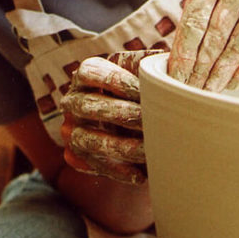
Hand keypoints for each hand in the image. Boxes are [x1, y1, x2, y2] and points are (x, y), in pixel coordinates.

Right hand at [60, 50, 164, 184]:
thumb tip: (168, 63)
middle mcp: (72, 100)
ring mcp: (71, 129)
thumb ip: (152, 64)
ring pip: (88, 139)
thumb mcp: (146, 70)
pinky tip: (141, 175)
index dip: (115, 81)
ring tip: (148, 150)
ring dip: (120, 146)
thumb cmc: (143, 87)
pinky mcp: (75, 154)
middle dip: (120, 114)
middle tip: (148, 120)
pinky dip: (117, 170)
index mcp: (85, 74)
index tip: (144, 90)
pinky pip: (91, 164)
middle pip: (87, 106)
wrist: (136, 121)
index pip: (89, 72)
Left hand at [168, 0, 238, 90]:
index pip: (194, 17)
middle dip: (198, 68)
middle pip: (214, 36)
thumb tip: (179, 31)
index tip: (173, 73)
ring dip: (220, 74)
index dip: (182, 50)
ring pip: (238, 46)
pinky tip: (233, 83)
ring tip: (207, 91)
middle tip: (187, 90)